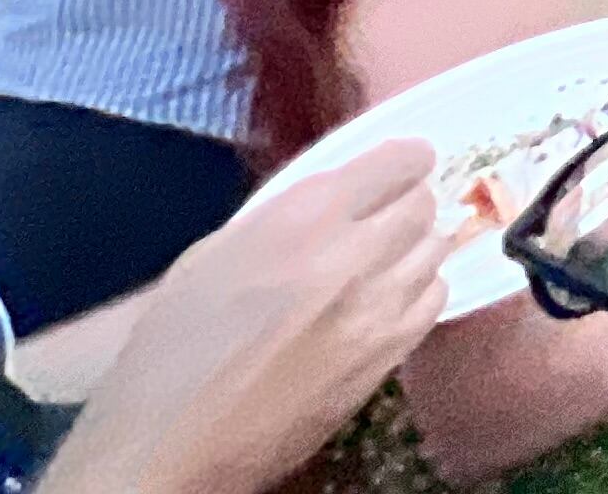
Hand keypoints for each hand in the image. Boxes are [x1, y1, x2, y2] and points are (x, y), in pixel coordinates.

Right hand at [41, 141, 451, 493]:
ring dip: (414, 245)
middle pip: (423, 204)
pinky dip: (418, 290)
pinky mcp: (387, 360)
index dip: (403, 160)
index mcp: (303, 220)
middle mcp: (352, 257)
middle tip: (382, 213)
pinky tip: (387, 299)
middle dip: (406, 200)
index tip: (397, 165)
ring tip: (384, 256)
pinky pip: (433, 301)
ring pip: (436, 249)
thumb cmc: (172, 350)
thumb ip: (281, 216)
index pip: (398, 162)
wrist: (171, 447)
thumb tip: (337, 197)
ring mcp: (377, 312)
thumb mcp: (211, 255)